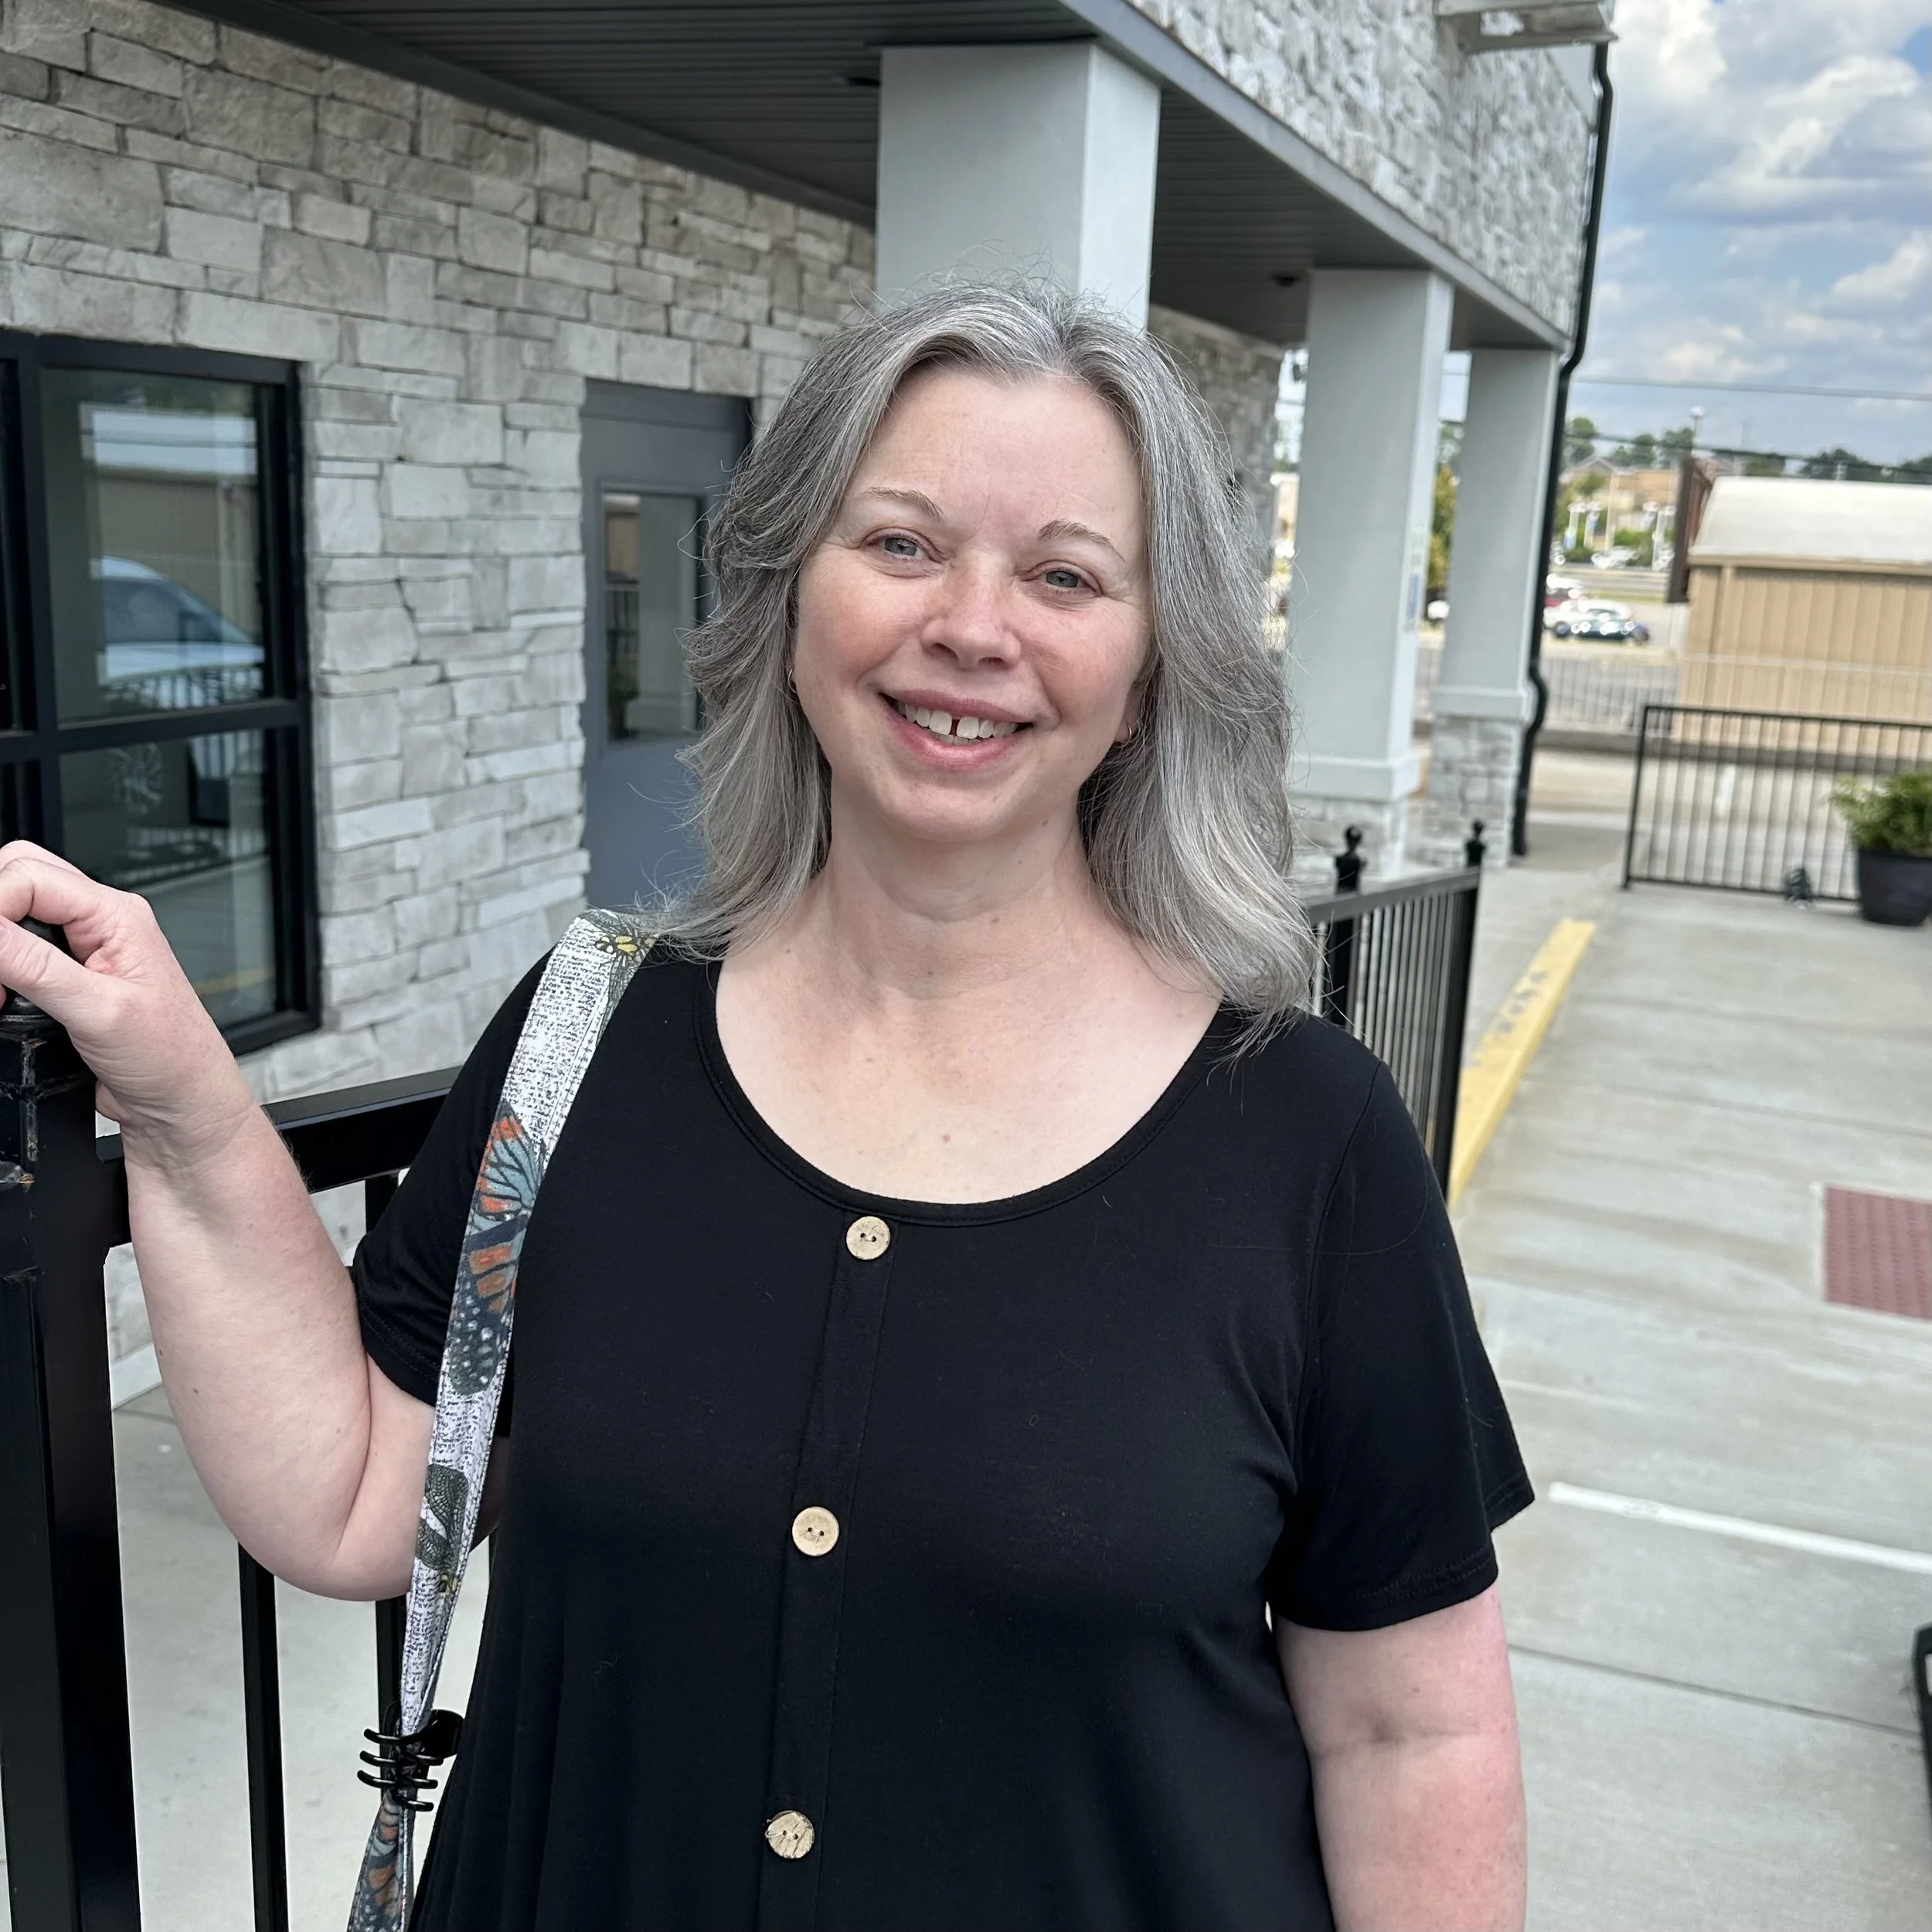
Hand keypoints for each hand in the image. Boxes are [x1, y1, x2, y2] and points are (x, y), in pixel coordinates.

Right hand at [0, 841, 256, 1163]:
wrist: (179, 1101)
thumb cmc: (170, 1057)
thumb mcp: (98, 1011)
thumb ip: (35, 967)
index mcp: (116, 915)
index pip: (28, 876)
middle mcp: (99, 923)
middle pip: (18, 879)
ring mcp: (82, 948)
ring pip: (14, 914)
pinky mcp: (65, 976)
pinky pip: (18, 952)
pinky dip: (0, 970)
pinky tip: (3, 1001)